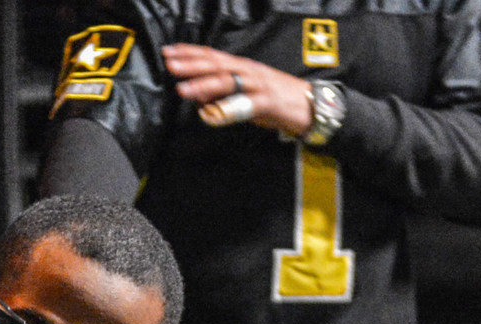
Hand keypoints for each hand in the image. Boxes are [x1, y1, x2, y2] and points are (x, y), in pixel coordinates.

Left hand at [161, 43, 313, 136]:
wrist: (311, 105)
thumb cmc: (276, 99)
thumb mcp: (245, 94)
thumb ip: (222, 96)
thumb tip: (198, 100)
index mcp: (242, 67)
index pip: (212, 55)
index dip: (190, 53)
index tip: (168, 52)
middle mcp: (248, 71)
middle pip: (217, 64)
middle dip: (191, 64)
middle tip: (169, 64)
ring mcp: (258, 85)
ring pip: (228, 81)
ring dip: (204, 85)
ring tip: (182, 89)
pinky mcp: (268, 102)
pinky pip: (245, 106)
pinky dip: (227, 110)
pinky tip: (210, 115)